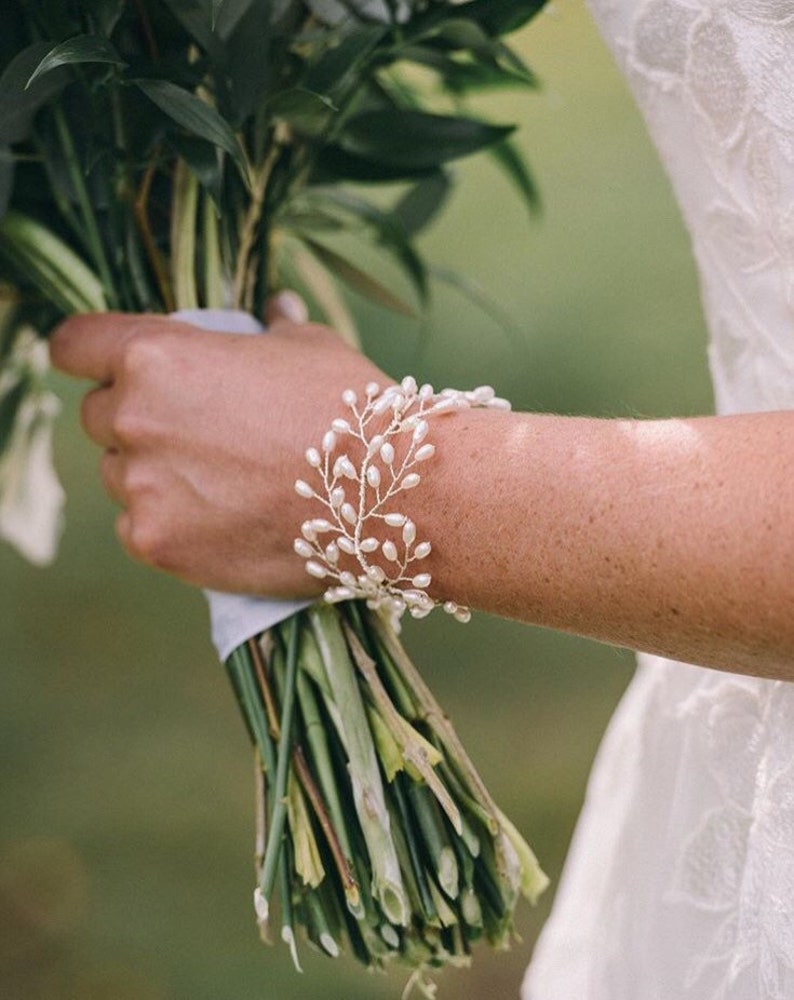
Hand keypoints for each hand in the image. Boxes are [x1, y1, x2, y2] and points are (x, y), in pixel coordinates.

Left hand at [50, 295, 390, 594]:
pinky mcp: (158, 544)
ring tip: (223, 481)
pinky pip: (138, 527)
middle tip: (198, 432)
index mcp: (159, 357)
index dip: (92, 353)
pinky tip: (222, 519)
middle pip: (100, 415)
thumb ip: (271, 328)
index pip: (75, 344)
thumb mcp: (310, 347)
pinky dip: (169, 523)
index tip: (110, 366)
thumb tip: (275, 309)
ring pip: (120, 475)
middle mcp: (135, 419)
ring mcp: (142, 487)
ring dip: (153, 474)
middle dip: (137, 419)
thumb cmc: (349, 408)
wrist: (388, 495)